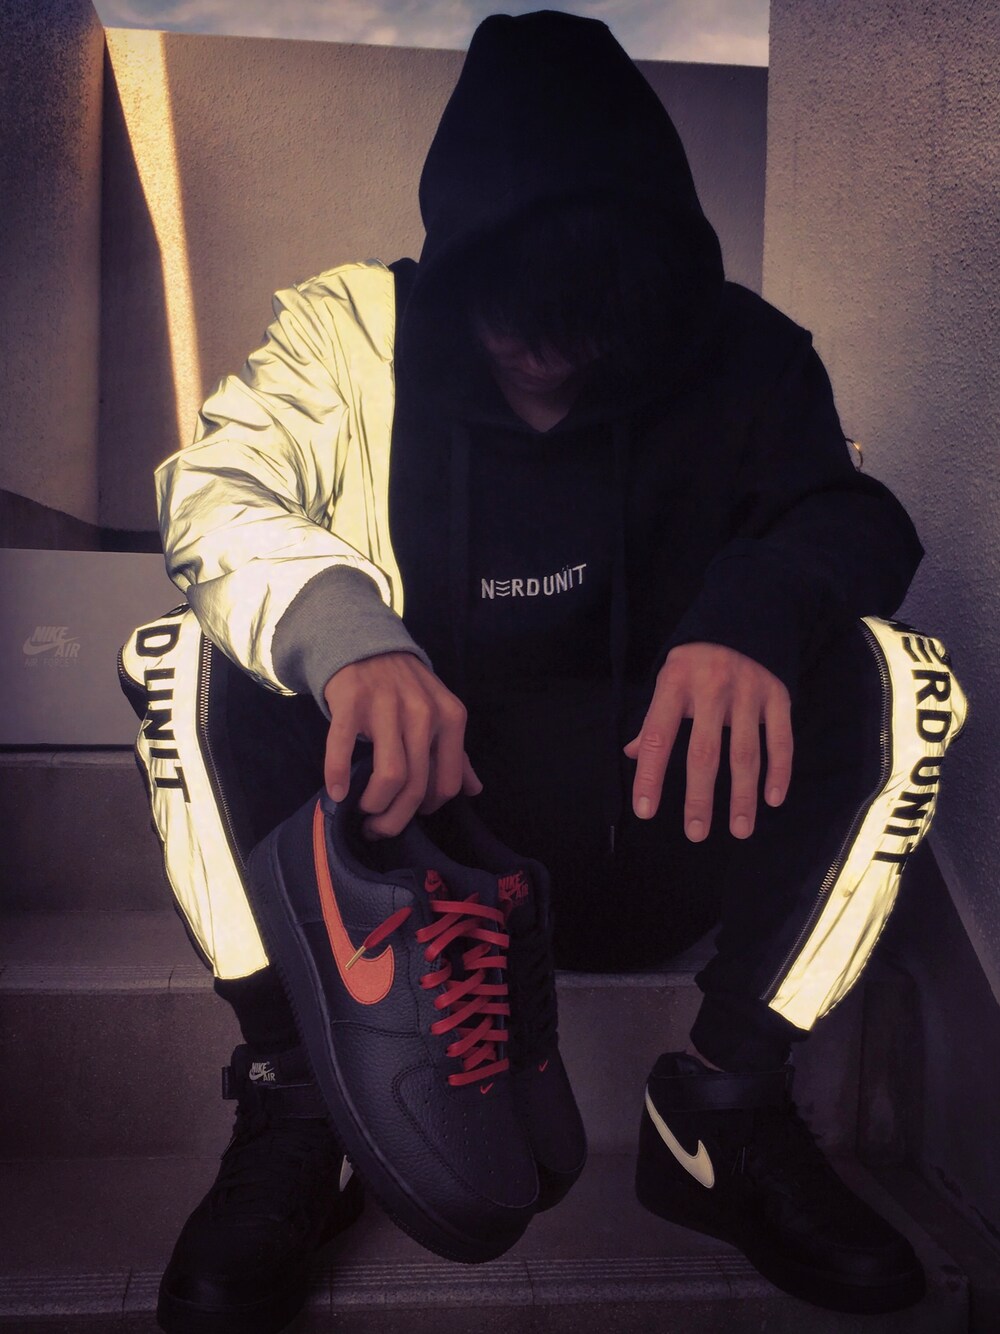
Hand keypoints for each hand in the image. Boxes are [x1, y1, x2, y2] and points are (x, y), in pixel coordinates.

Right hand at [323, 653, 482, 838]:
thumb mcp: (440, 714)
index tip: (409, 813)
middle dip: (395, 819)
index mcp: (451, 718)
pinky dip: (338, 775)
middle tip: (378, 828)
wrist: (366, 644)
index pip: (447, 784)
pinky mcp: (352, 701)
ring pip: (389, 776)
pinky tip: (336, 793)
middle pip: (416, 787)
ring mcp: (387, 706)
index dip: (428, 809)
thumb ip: (456, 754)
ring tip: (362, 810)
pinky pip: (344, 748)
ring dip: (374, 805)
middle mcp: (423, 712)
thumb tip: (475, 790)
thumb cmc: (406, 689)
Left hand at [623, 642, 792, 840]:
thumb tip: (634, 754)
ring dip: (742, 796)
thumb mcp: (667, 680)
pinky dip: (779, 772)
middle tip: (695, 833)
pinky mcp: (778, 695)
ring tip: (739, 830)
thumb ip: (654, 719)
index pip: (658, 736)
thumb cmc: (696, 660)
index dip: (651, 775)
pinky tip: (772, 800)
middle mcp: (713, 688)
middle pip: (705, 752)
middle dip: (699, 797)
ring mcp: (749, 692)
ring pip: (745, 753)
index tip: (646, 811)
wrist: (743, 617)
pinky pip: (780, 740)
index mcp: (676, 684)